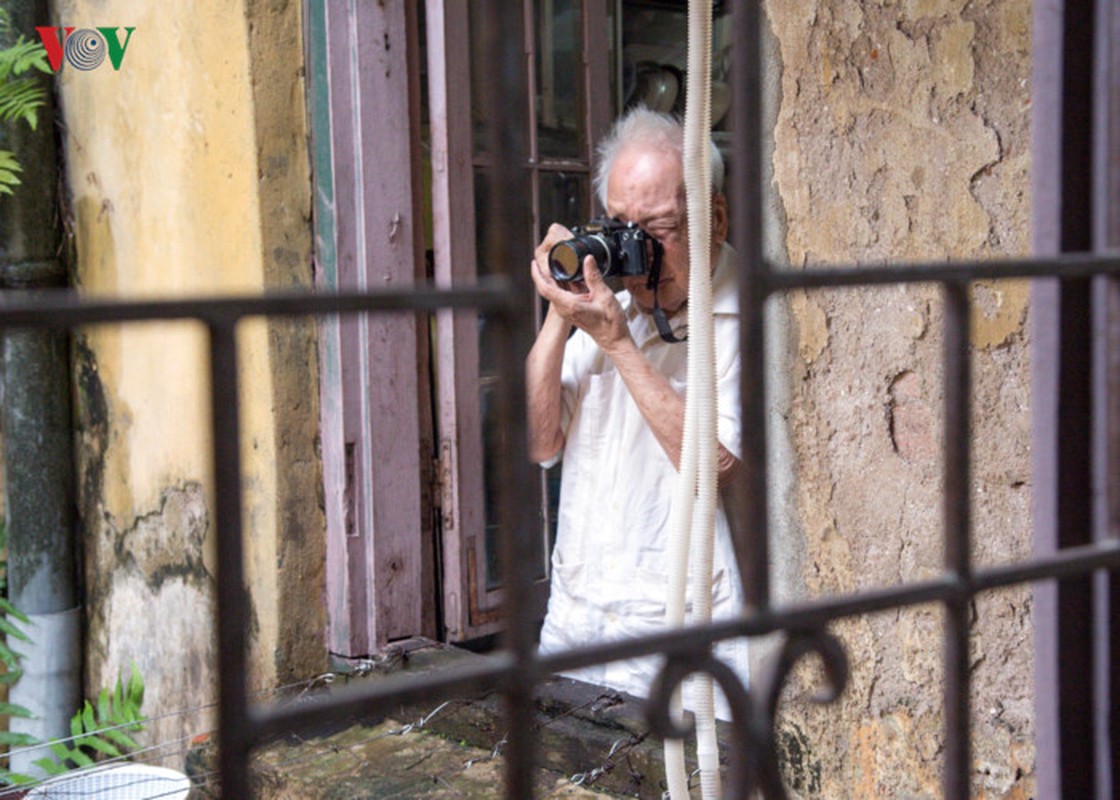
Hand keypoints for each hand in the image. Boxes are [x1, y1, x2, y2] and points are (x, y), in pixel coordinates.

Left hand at [530, 224, 630, 351]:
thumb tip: (587, 259)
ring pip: (555, 291)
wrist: (614, 339)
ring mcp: (567, 310)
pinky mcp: (572, 310)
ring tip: (560, 263)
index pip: (545, 288)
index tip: (534, 263)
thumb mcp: (604, 295)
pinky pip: (563, 294)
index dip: (537, 274)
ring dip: (555, 278)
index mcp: (569, 305)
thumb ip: (593, 276)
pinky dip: (564, 284)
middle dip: (544, 272)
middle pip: (547, 288)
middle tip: (547, 257)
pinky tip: (572, 276)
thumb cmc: (610, 324)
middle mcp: (565, 309)